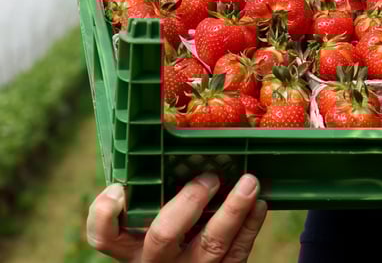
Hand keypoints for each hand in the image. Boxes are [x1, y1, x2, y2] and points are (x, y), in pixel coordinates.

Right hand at [86, 172, 266, 261]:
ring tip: (250, 183)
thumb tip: (175, 150)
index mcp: (131, 247)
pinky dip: (250, 227)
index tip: (119, 188)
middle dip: (189, 202)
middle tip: (210, 178)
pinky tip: (258, 205)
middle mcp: (154, 262)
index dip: (105, 213)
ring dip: (233, 210)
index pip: (103, 236)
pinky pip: (237, 255)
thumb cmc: (175, 236)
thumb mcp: (154, 224)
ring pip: (211, 245)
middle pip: (163, 236)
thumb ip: (155, 197)